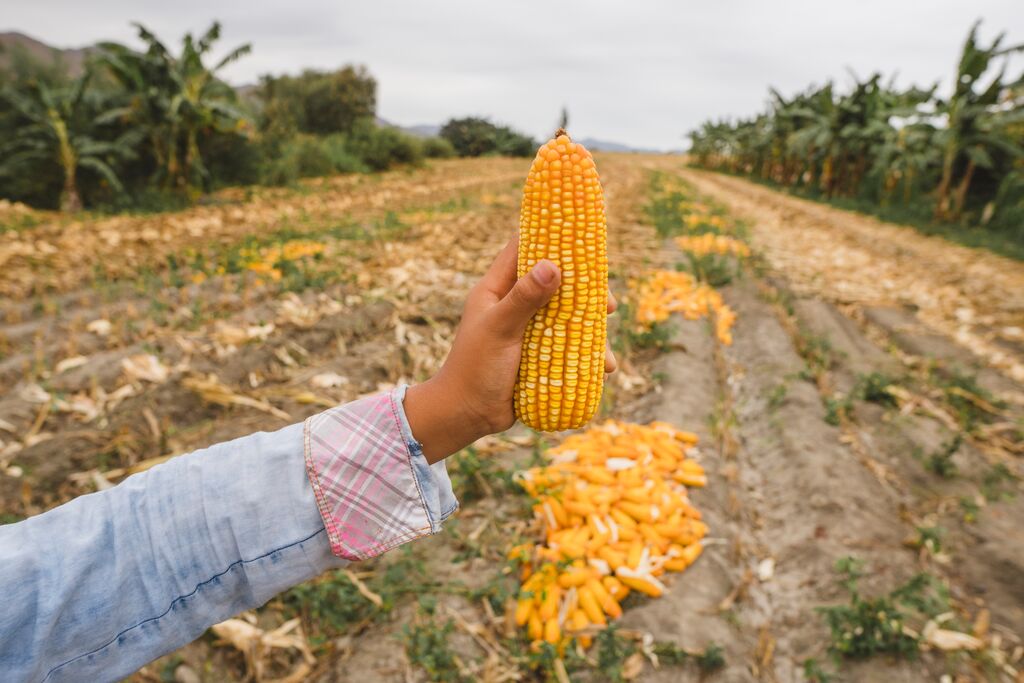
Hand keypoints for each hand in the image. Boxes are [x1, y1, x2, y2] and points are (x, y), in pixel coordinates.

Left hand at [405, 238, 616, 462]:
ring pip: (568, 319)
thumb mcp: (499, 329)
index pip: (522, 250)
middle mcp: (514, 306)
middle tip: (610, 306)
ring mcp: (528, 331)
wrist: (467, 416)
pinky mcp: (538, 356)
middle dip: (585, 293)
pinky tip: (603, 371)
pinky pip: (569, 348)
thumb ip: (523, 298)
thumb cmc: (474, 368)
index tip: (580, 237)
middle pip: (556, 285)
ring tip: (607, 357)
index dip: (548, 239)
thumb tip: (552, 265)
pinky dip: (587, 357)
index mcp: (497, 290)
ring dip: (592, 333)